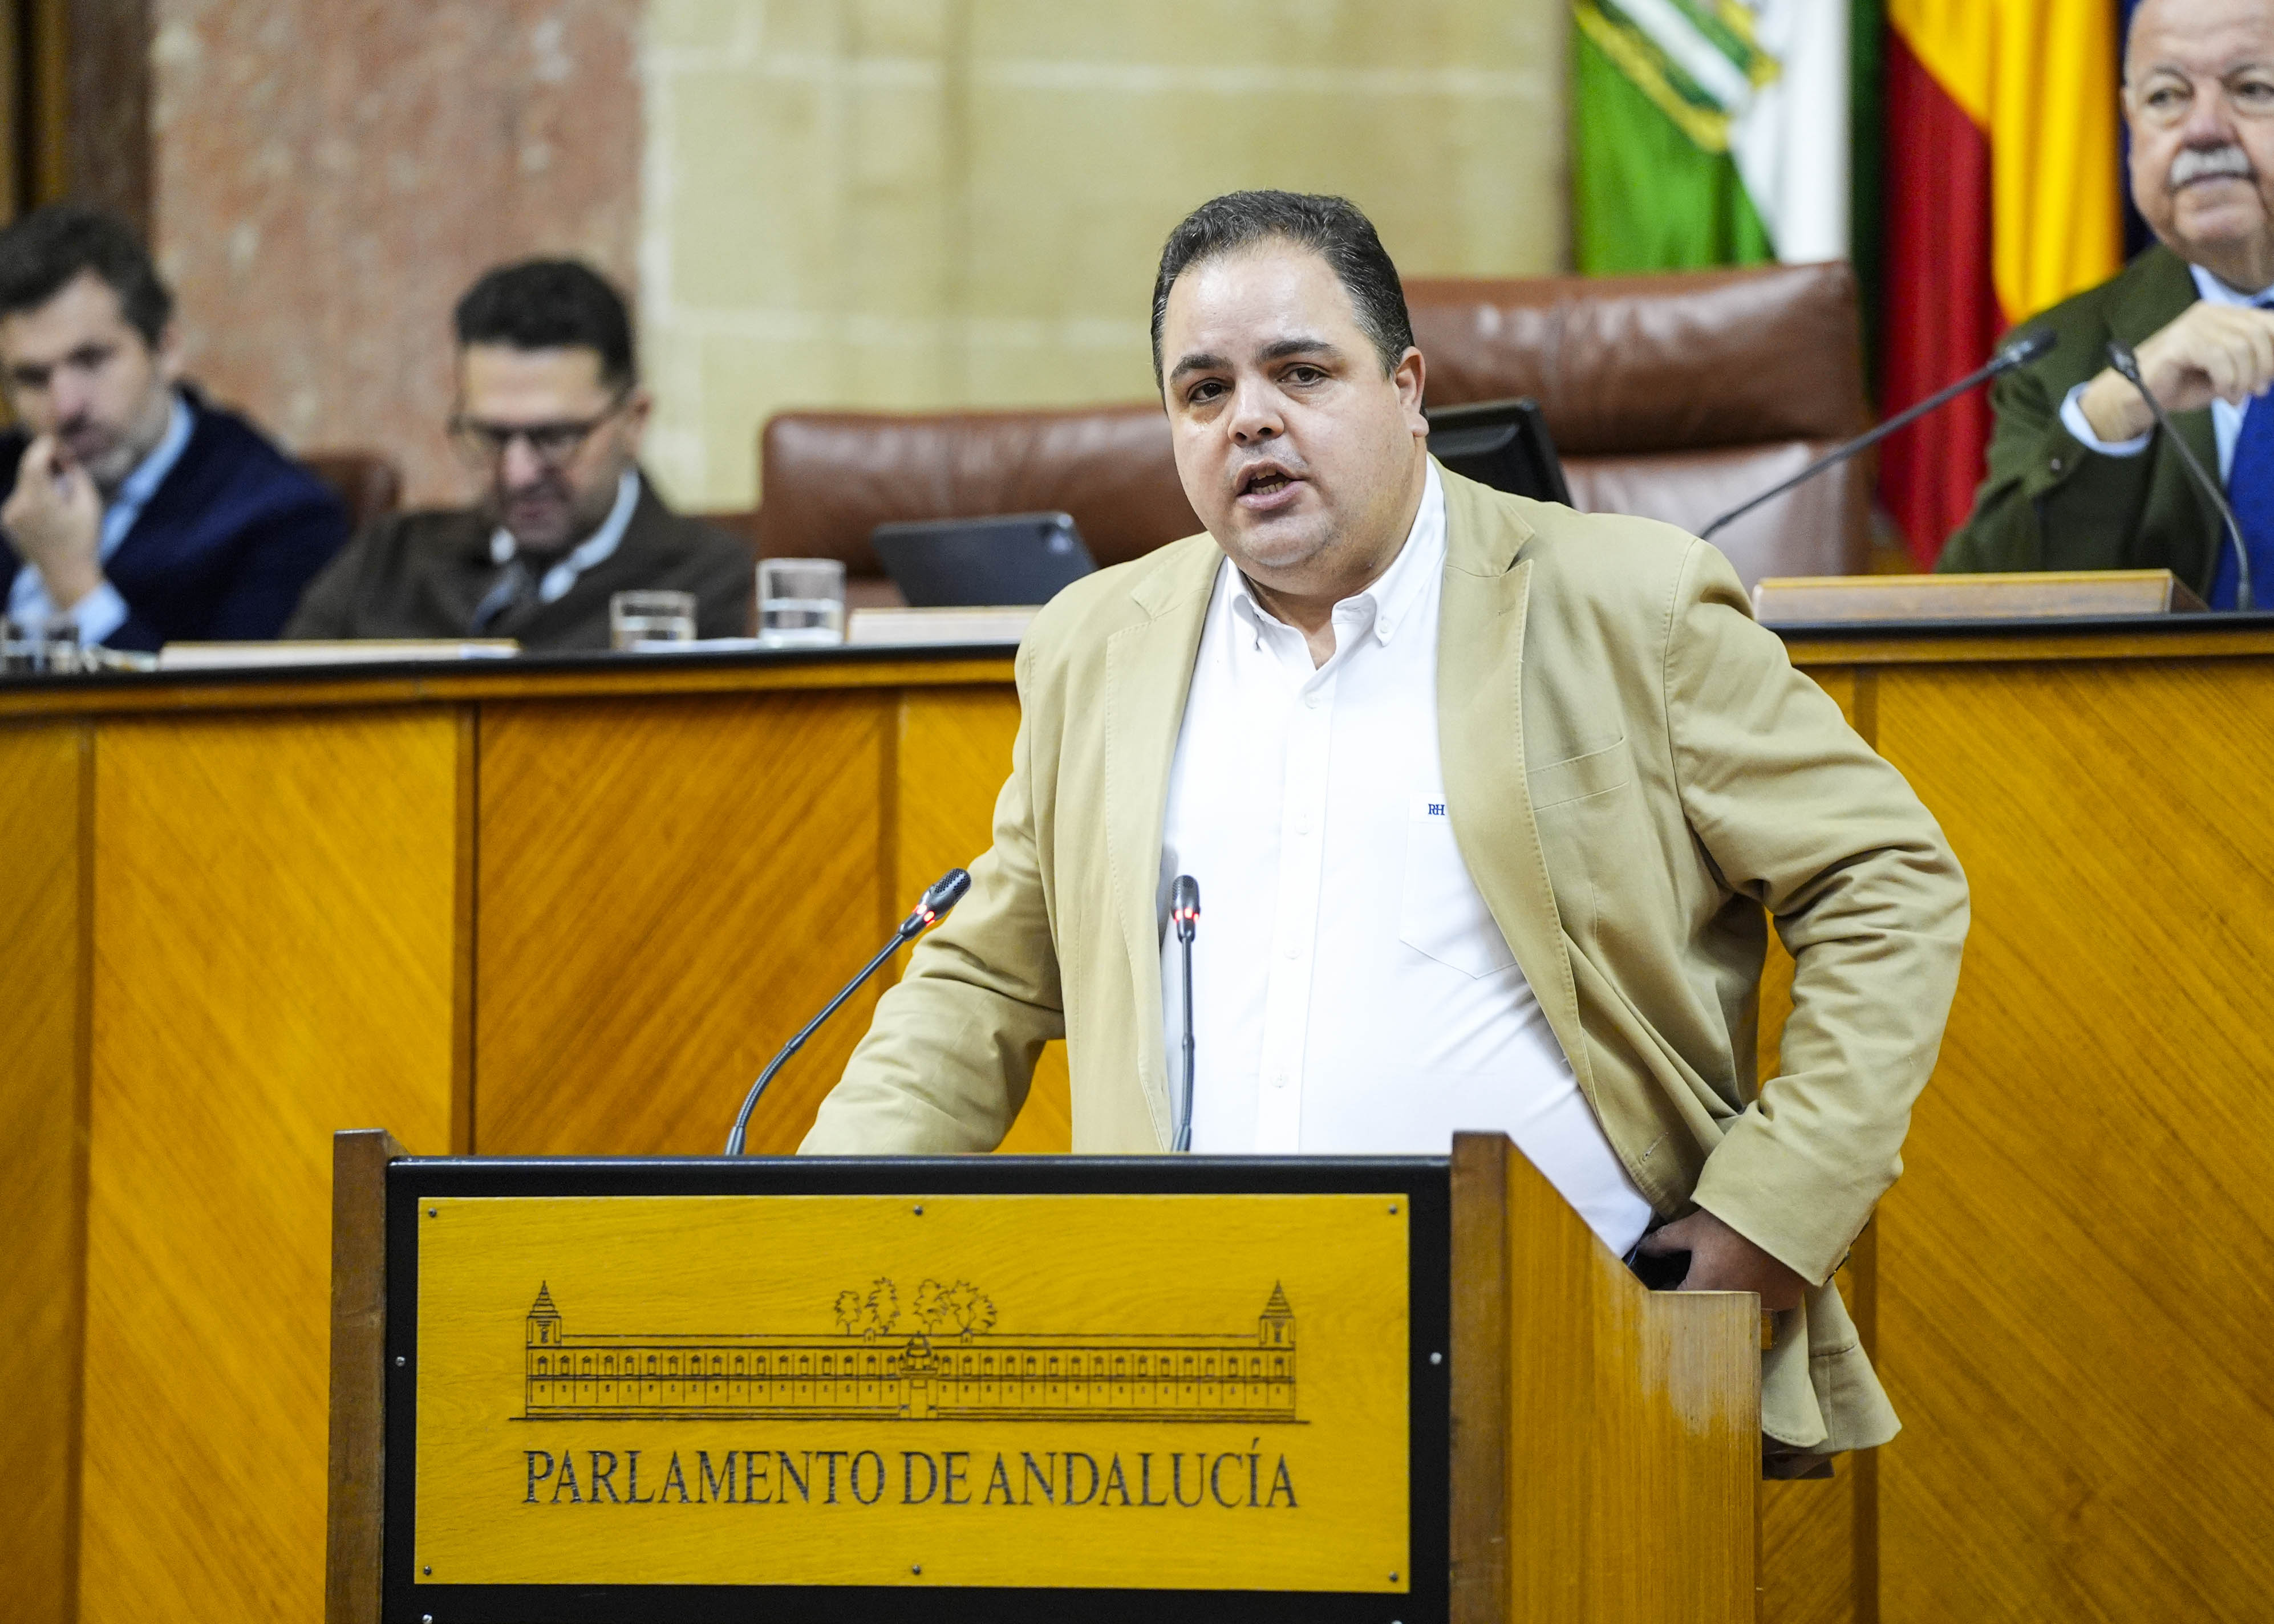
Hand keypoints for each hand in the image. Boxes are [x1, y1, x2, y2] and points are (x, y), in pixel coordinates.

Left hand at [1, 435, 102, 608]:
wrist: (65, 575)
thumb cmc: (84, 541)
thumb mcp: (90, 505)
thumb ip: (76, 475)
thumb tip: (64, 456)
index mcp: (39, 501)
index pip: (33, 460)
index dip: (44, 446)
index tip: (57, 442)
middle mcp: (18, 505)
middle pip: (28, 471)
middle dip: (45, 463)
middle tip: (65, 464)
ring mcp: (10, 514)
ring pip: (25, 484)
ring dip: (41, 481)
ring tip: (63, 496)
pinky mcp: (8, 521)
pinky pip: (21, 498)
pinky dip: (35, 495)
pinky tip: (52, 511)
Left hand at [1634, 1207, 1809, 1311]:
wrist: (1785, 1215)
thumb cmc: (1731, 1222)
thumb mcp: (1693, 1228)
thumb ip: (1665, 1242)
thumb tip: (1642, 1249)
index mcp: (1703, 1291)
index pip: (1677, 1303)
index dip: (1670, 1291)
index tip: (1672, 1279)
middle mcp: (1731, 1308)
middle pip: (1708, 1309)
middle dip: (1701, 1296)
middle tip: (1703, 1272)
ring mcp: (1761, 1307)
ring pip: (1738, 1308)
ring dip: (1731, 1296)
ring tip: (1733, 1271)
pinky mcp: (1784, 1302)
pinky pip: (1766, 1303)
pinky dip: (1759, 1292)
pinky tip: (1759, 1273)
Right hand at [2077, 302, 2273, 441]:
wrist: (2138, 399)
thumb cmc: (2182, 385)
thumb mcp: (2228, 372)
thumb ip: (2252, 363)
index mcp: (2224, 315)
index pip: (2268, 321)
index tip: (2271, 376)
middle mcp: (2210, 313)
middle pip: (2259, 332)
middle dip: (2265, 366)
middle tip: (2258, 391)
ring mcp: (2193, 325)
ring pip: (2241, 347)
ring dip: (2244, 378)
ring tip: (2236, 397)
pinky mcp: (2180, 341)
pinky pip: (2218, 358)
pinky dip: (2227, 381)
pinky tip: (2223, 393)